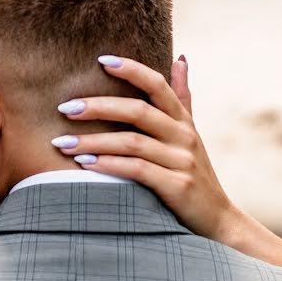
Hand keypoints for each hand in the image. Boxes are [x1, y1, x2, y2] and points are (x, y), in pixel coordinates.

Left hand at [53, 55, 243, 242]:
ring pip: (132, 142)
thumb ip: (182, 99)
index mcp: (183, 121)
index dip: (132, 69)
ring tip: (62, 143)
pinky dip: (108, 165)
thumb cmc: (196, 176)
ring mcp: (182, 161)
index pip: (157, 85)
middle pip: (137, 111)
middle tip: (64, 108)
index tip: (101, 60)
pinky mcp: (177, 186)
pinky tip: (84, 165)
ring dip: (93, 141)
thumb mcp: (191, 135)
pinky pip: (136, 170)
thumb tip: (180, 60)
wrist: (218, 221)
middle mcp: (184, 136)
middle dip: (98, 107)